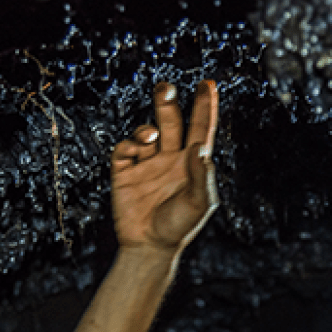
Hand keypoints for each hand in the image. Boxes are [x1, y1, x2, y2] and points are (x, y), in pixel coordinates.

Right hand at [111, 80, 218, 252]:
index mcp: (191, 163)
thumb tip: (199, 148)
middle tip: (165, 89)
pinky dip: (129, 144)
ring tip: (151, 135)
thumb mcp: (199, 203)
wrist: (150, 246)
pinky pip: (124, 150)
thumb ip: (202, 176)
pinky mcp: (125, 172)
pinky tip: (137, 149)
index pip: (199, 128)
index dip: (204, 107)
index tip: (207, 85)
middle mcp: (169, 158)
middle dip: (167, 103)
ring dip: (148, 128)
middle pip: (171, 122)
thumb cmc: (179, 227)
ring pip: (146, 133)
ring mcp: (147, 164)